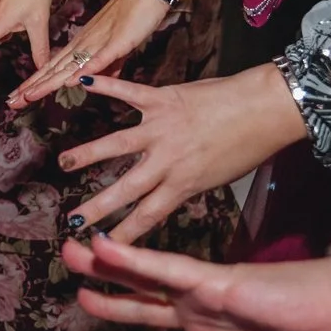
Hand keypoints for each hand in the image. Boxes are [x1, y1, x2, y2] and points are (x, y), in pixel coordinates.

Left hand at [7, 0, 169, 109]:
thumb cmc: (133, 15)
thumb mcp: (118, 47)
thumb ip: (108, 65)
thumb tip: (96, 80)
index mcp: (82, 44)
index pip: (53, 67)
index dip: (36, 82)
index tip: (19, 96)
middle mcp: (84, 43)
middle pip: (54, 69)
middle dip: (33, 87)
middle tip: (12, 101)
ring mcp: (98, 42)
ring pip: (68, 66)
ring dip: (48, 83)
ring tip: (29, 95)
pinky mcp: (116, 42)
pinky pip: (99, 58)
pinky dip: (84, 70)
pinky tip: (71, 82)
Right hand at [60, 67, 307, 241]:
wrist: (267, 109)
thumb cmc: (250, 146)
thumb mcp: (217, 178)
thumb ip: (186, 184)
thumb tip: (166, 194)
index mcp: (183, 183)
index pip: (147, 216)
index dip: (123, 233)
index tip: (101, 246)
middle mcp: (167, 160)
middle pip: (126, 189)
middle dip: (97, 207)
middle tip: (72, 220)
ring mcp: (162, 128)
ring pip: (117, 144)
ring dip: (87, 154)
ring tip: (63, 163)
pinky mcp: (163, 99)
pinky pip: (128, 93)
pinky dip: (105, 87)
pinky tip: (80, 84)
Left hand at [62, 233, 330, 330]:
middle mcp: (208, 319)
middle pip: (146, 312)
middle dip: (111, 303)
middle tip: (77, 293)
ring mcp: (208, 297)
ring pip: (146, 282)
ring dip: (108, 268)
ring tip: (71, 254)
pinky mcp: (215, 281)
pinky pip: (166, 268)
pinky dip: (133, 259)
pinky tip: (102, 247)